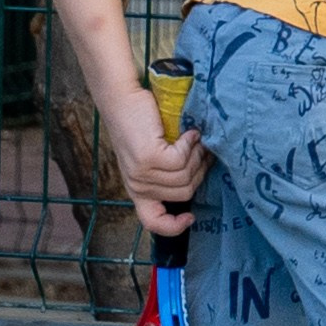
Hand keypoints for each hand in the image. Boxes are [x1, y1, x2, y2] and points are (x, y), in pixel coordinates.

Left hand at [109, 79, 206, 236]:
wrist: (122, 98)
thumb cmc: (139, 122)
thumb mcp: (150, 155)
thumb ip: (167, 172)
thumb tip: (203, 173)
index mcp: (138, 189)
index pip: (152, 222)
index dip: (173, 227)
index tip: (191, 216)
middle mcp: (138, 186)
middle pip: (184, 193)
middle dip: (199, 171)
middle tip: (202, 149)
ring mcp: (141, 173)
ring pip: (185, 176)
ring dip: (197, 155)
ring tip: (195, 138)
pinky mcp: (148, 157)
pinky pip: (181, 159)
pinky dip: (190, 144)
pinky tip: (189, 132)